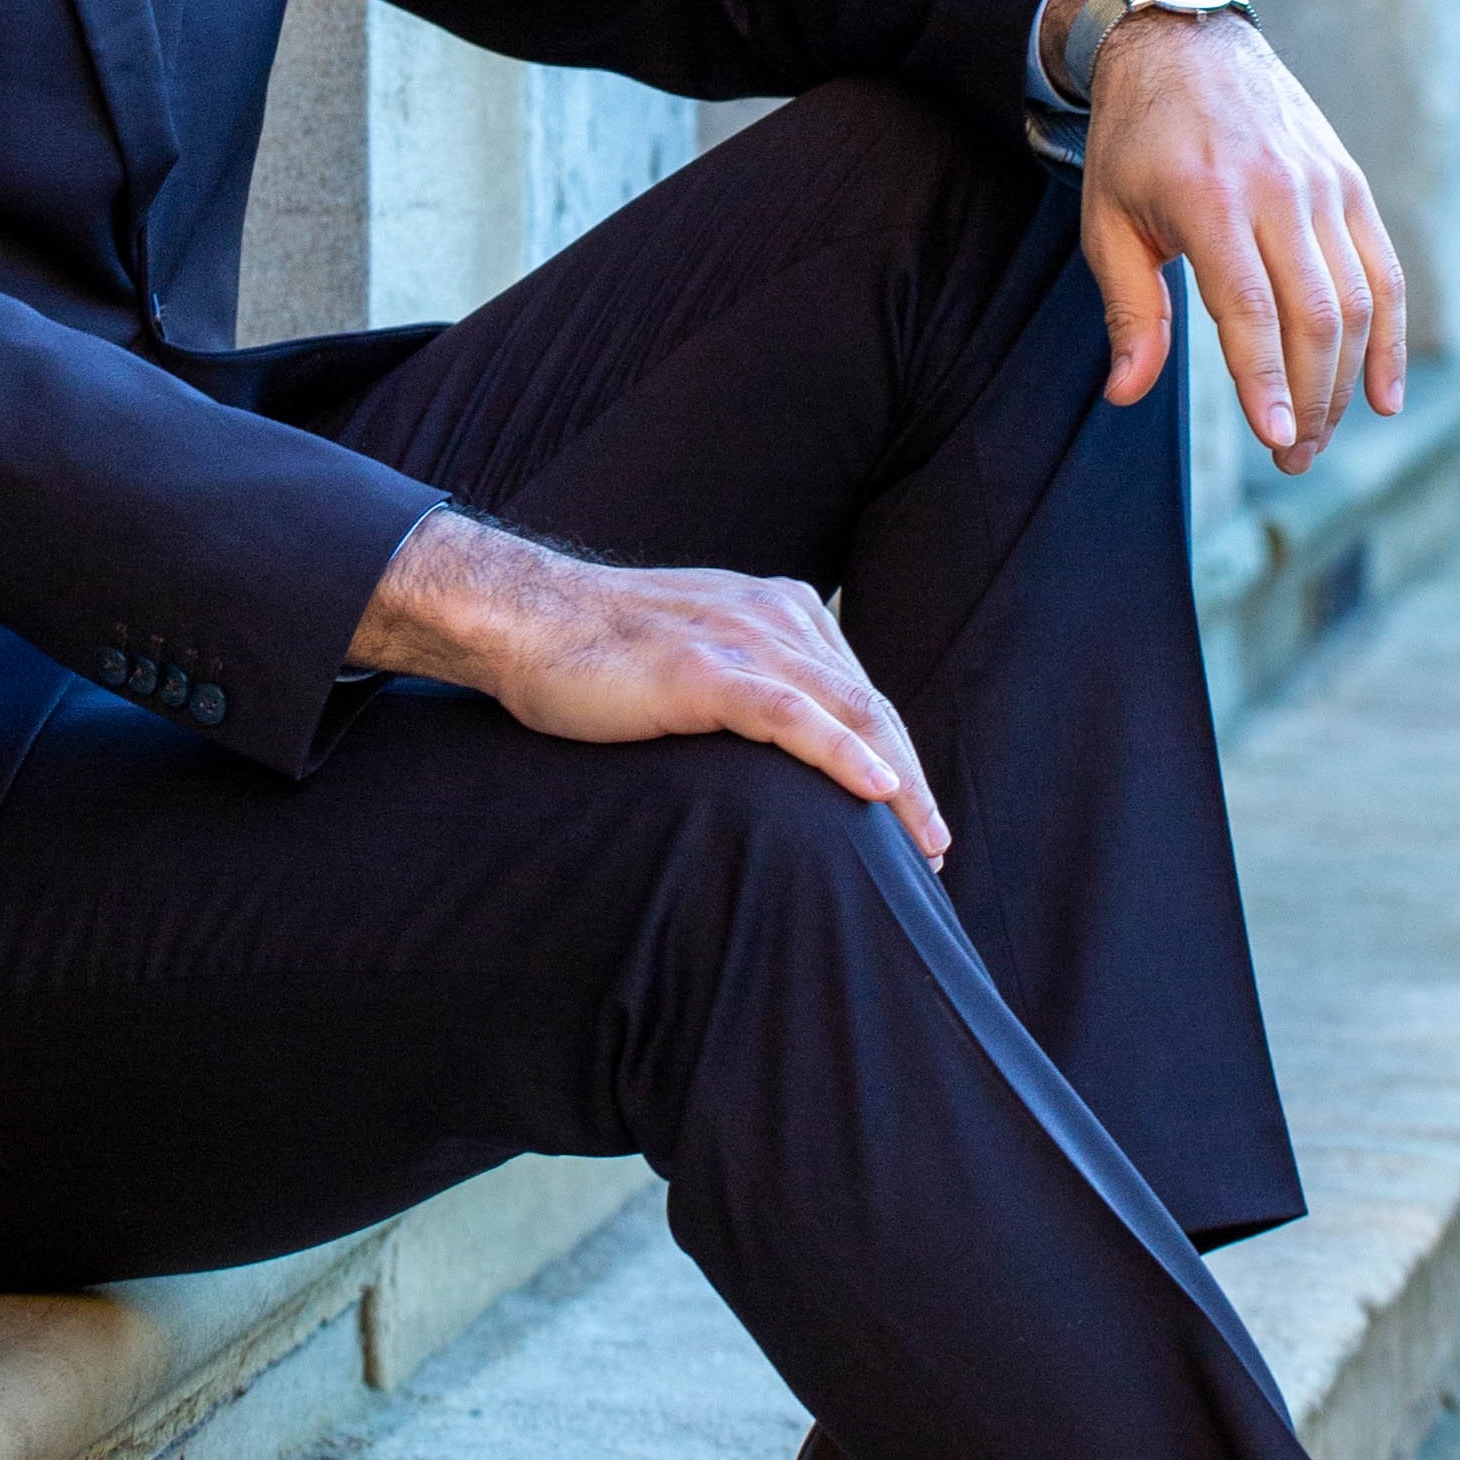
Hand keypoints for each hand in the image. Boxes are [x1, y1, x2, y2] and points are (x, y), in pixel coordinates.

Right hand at [345, 509, 949, 865]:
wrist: (525, 620)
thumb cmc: (596, 651)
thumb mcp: (694, 656)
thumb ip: (744, 683)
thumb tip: (780, 745)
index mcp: (780, 610)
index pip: (858, 692)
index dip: (894, 756)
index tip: (913, 818)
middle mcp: (776, 616)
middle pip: (871, 706)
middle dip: (912, 780)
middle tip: (934, 849)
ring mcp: (742, 640)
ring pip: (848, 713)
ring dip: (898, 782)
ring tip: (924, 842)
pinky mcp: (706, 671)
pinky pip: (792, 716)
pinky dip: (842, 754)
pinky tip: (876, 792)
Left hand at [1075, 10, 1404, 476]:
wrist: (1185, 45)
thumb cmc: (1135, 143)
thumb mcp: (1107, 221)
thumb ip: (1128, 311)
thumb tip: (1127, 394)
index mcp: (1210, 199)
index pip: (1251, 307)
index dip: (1267, 380)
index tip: (1276, 440)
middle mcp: (1278, 190)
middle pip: (1314, 315)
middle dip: (1309, 399)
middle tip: (1291, 459)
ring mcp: (1323, 185)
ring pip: (1355, 301)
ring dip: (1344, 381)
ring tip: (1316, 437)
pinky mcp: (1349, 185)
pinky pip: (1382, 271)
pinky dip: (1388, 337)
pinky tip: (1382, 396)